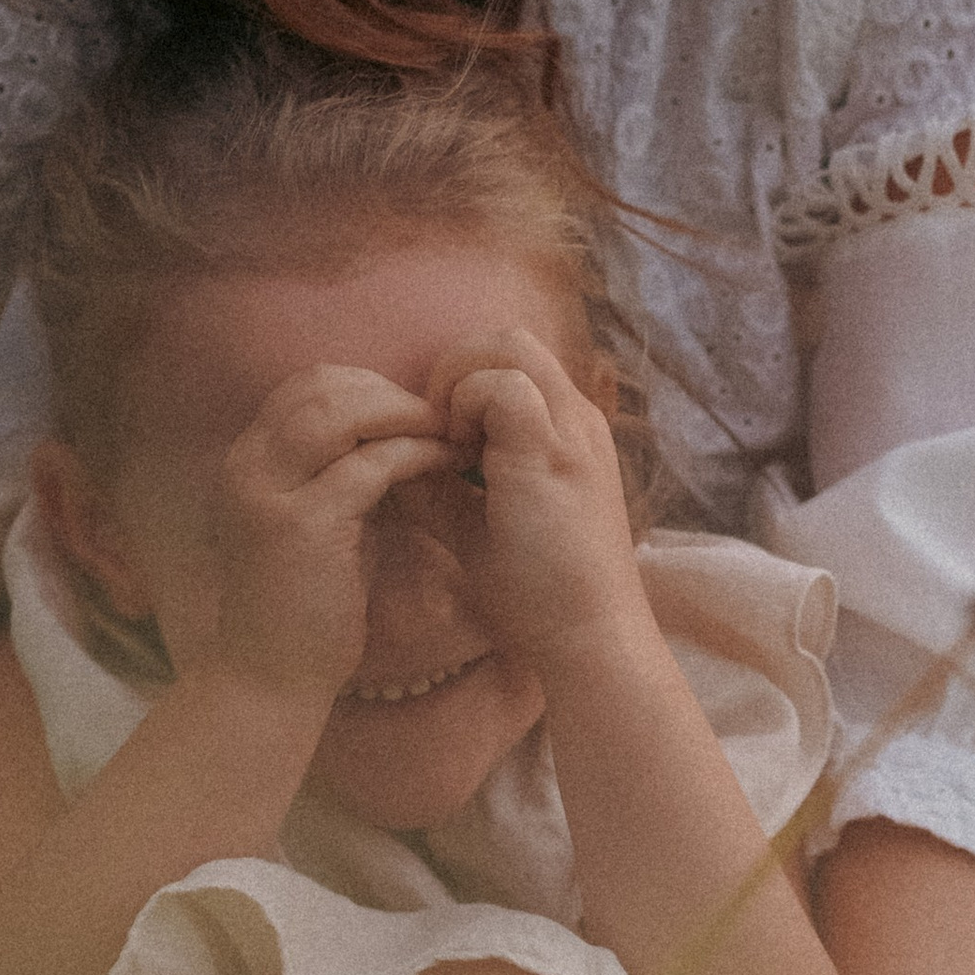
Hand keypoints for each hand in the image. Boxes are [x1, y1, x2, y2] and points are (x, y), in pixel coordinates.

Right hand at [202, 364, 454, 701]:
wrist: (272, 680)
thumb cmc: (308, 608)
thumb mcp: (324, 524)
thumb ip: (346, 474)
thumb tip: (400, 434)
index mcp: (248, 461)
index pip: (305, 386)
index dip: (367, 386)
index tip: (416, 410)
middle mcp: (247, 465)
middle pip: (320, 384)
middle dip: (389, 391)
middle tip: (441, 414)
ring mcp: (267, 492)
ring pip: (340, 410)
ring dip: (403, 413)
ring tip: (447, 430)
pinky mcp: (301, 524)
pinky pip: (369, 465)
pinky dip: (414, 454)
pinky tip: (445, 462)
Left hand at [441, 329, 649, 669]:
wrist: (587, 636)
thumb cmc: (539, 592)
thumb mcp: (479, 527)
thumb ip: (440, 489)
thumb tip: (386, 462)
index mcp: (565, 432)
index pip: (513, 361)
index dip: (465, 381)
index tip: (439, 438)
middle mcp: (575, 418)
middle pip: (510, 338)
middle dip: (456, 368)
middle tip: (434, 428)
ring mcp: (569, 430)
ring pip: (509, 347)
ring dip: (461, 382)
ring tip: (448, 441)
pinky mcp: (552, 452)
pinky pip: (502, 388)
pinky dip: (467, 409)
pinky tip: (457, 458)